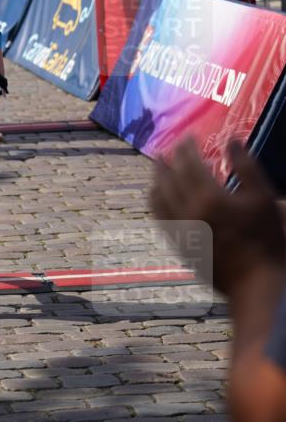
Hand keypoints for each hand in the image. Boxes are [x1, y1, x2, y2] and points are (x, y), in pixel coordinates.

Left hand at [150, 138, 284, 294]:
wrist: (256, 284)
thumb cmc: (266, 240)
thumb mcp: (263, 197)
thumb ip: (246, 165)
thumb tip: (231, 139)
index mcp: (209, 197)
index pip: (189, 164)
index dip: (186, 148)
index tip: (188, 137)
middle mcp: (188, 212)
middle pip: (169, 179)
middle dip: (166, 162)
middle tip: (165, 150)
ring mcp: (181, 231)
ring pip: (159, 200)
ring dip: (156, 181)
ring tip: (157, 172)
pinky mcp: (180, 247)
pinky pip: (161, 220)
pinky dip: (156, 204)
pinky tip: (159, 201)